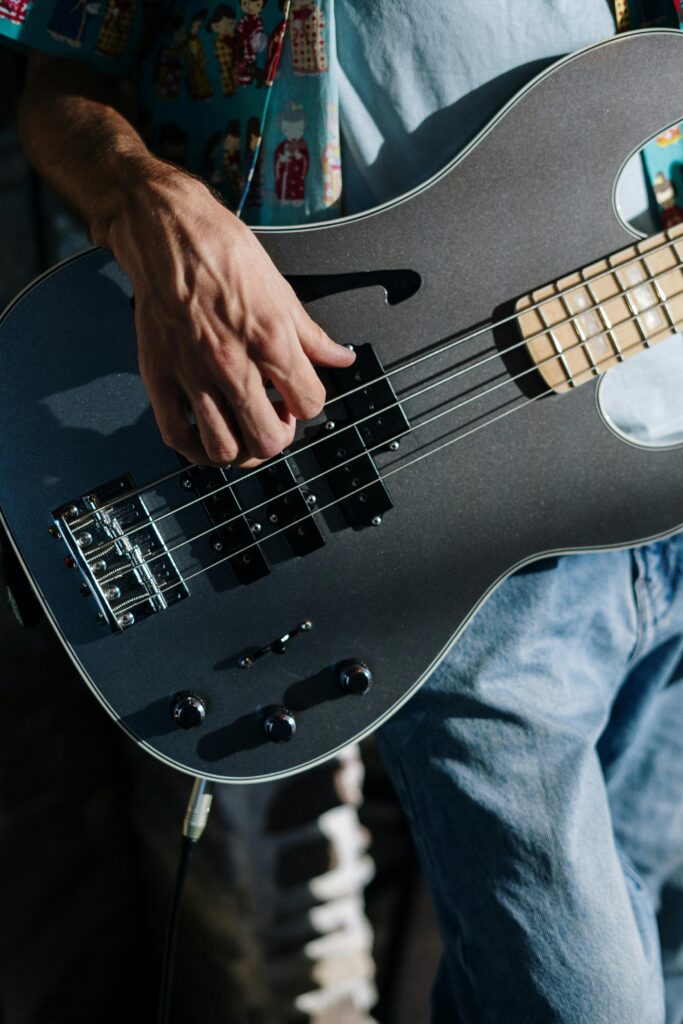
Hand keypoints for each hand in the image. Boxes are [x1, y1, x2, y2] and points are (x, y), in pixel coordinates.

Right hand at [106, 167, 354, 466]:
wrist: (166, 231)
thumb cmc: (222, 252)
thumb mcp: (281, 291)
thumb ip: (312, 336)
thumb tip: (341, 358)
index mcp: (271, 340)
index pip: (308, 404)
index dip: (307, 404)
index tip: (297, 396)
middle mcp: (233, 364)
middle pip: (268, 439)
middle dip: (277, 436)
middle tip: (271, 419)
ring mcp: (193, 374)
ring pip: (224, 448)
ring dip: (239, 449)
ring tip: (240, 430)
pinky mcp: (160, 376)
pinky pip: (177, 436)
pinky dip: (195, 447)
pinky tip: (205, 434)